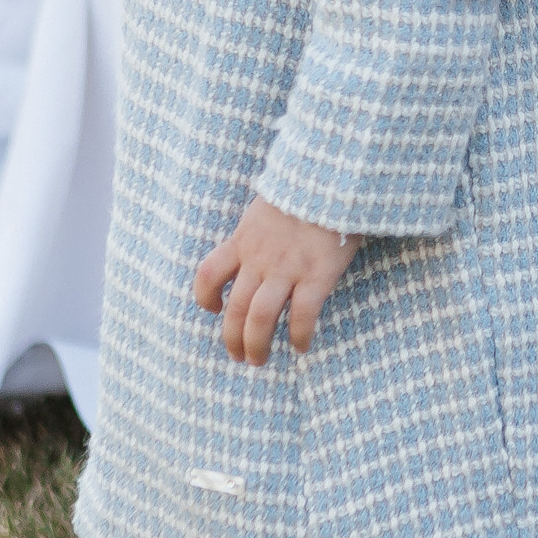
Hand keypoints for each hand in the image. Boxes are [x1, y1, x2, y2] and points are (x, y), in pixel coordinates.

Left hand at [194, 198, 357, 361]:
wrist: (333, 176)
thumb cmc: (307, 187)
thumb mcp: (270, 205)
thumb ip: (262, 229)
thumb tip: (266, 241)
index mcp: (244, 240)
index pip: (208, 274)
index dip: (205, 298)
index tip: (213, 310)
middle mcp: (259, 258)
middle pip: (235, 308)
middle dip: (232, 338)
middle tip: (239, 356)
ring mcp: (287, 268)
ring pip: (260, 318)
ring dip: (256, 345)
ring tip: (259, 360)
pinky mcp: (317, 275)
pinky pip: (302, 316)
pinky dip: (298, 336)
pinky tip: (300, 346)